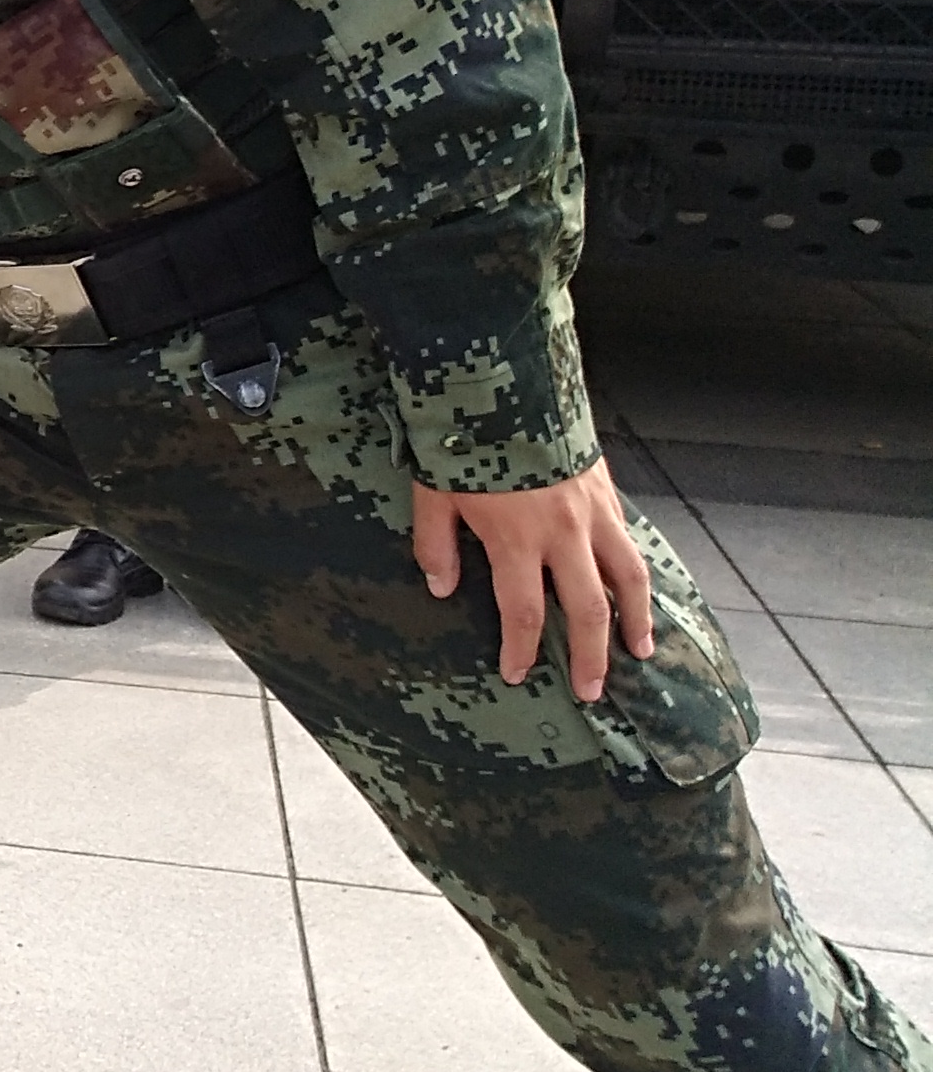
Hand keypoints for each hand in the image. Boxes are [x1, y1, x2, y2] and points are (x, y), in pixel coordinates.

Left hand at [413, 460, 656, 702]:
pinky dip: (636, 571)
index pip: (523, 612)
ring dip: (635, 618)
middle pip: (586, 609)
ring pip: (627, 577)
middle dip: (590, 655)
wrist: (508, 380)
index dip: (522, 649)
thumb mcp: (433, 491)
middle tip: (591, 691)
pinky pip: (629, 541)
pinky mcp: (606, 489)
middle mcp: (563, 533)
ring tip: (640, 651)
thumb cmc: (463, 436)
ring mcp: (592, 511)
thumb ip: (436, 544)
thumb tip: (441, 589)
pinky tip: (638, 588)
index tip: (517, 675)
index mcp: (516, 538)